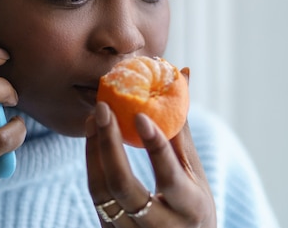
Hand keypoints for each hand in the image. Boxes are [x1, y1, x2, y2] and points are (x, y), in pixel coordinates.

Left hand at [85, 77, 216, 226]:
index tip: (139, 113)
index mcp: (191, 207)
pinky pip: (97, 198)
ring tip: (92, 120)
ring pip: (103, 194)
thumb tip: (184, 74)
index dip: (154, 145)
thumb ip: (182, 129)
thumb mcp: (195, 173)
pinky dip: (93, 166)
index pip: (169, 175)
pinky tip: (93, 141)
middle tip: (101, 109)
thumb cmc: (193, 204)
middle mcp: (162, 226)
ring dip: (94, 153)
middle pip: (124, 187)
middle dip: (109, 146)